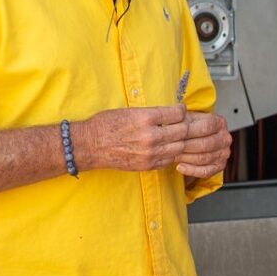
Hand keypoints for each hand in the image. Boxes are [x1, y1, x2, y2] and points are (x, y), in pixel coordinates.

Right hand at [76, 105, 191, 171]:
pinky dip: (173, 152)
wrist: (90, 146)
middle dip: (186, 125)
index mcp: (146, 118)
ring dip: (181, 140)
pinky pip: (170, 159)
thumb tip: (171, 113)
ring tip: (178, 135)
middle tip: (184, 122)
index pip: (177, 114)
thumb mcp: (130, 111)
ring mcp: (151, 153)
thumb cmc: (106, 124)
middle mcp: (151, 136)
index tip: (181, 110)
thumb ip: (152, 113)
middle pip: (183, 130)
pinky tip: (168, 147)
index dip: (182, 110)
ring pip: (180, 146)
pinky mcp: (148, 165)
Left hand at [175, 111, 231, 178]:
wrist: (193, 139)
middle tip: (171, 147)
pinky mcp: (219, 166)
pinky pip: (206, 171)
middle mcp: (224, 138)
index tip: (174, 134)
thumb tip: (175, 114)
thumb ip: (182, 117)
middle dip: (186, 147)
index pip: (206, 127)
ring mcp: (224, 153)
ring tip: (173, 156)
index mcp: (219, 123)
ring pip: (204, 158)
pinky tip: (180, 167)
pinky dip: (191, 170)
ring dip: (186, 158)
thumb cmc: (188, 128)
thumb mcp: (185, 118)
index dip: (189, 132)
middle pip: (205, 144)